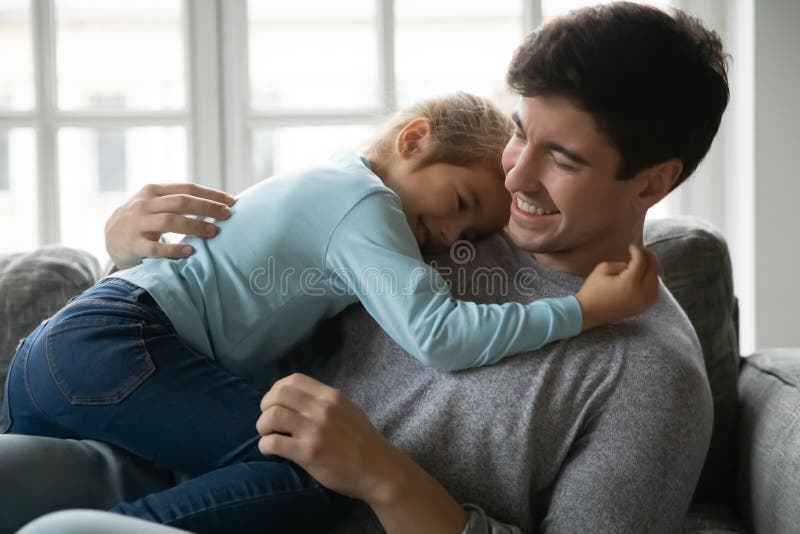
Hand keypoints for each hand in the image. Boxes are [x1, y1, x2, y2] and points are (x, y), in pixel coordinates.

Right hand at [105, 183, 235, 269]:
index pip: (187, 188)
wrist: (109, 237)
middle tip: (227, 216)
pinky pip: (155, 248)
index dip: (211, 194)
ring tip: (214, 232)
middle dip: (207, 208)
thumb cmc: (143, 221)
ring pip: (170, 221)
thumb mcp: (156, 204)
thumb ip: (179, 202)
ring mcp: (136, 223)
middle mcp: (144, 204)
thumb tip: (219, 203)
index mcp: (153, 191)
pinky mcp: (132, 244)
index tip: (232, 201)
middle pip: (181, 202)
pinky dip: (173, 249)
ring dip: (195, 226)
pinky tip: (190, 251)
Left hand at [256, 373, 399, 502]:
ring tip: (268, 435)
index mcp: (331, 396)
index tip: (275, 402)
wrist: (379, 469)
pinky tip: (270, 450)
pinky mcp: (308, 453)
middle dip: (265, 406)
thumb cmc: (363, 441)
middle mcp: (321, 409)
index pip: (293, 380)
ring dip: (262, 426)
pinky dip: (265, 445)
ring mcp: (314, 430)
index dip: (276, 389)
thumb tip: (296, 400)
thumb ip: (324, 403)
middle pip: (278, 394)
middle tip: (267, 421)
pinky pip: (273, 442)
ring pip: (272, 416)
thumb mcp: (347, 410)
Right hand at [576, 244, 659, 330]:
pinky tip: (645, 277)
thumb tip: (631, 265)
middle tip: (641, 251)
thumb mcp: (603, 269)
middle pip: (653, 270)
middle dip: (648, 258)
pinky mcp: (642, 308)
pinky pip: (654, 292)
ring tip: (644, 262)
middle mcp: (641, 293)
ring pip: (656, 281)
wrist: (588, 312)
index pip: (641, 261)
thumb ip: (621, 264)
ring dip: (652, 269)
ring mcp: (643, 302)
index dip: (637, 251)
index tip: (631, 246)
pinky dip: (652, 282)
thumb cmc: (592, 290)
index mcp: (630, 282)